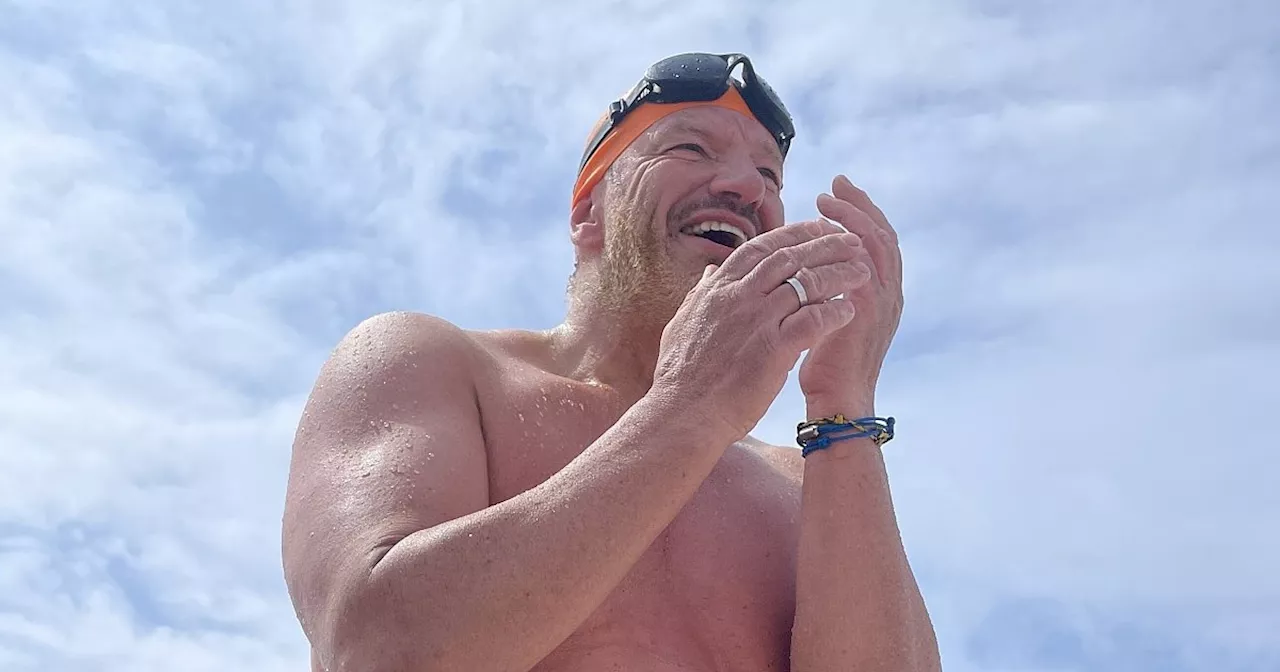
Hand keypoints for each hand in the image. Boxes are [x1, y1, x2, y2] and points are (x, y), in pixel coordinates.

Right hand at [652, 219, 872, 440]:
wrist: (682, 414)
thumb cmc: (681, 377)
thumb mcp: (682, 323)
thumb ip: (699, 295)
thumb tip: (708, 273)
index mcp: (717, 290)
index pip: (760, 248)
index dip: (792, 234)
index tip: (816, 228)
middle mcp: (737, 298)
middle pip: (788, 258)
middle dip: (824, 245)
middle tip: (851, 240)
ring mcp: (755, 321)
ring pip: (805, 284)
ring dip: (838, 274)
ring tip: (862, 271)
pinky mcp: (772, 350)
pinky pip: (812, 321)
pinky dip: (833, 312)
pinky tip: (849, 311)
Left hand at [798, 175, 903, 412]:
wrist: (837, 403)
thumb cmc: (825, 368)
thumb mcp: (824, 321)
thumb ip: (822, 295)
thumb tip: (797, 274)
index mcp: (879, 295)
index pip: (875, 244)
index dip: (859, 215)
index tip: (836, 194)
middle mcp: (888, 294)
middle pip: (882, 235)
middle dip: (859, 205)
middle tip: (836, 183)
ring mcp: (882, 301)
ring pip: (876, 243)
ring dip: (852, 216)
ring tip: (828, 198)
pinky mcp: (868, 310)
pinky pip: (863, 264)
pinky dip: (847, 242)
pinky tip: (826, 229)